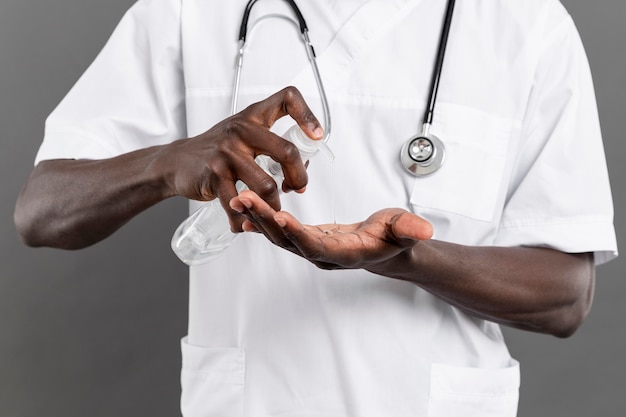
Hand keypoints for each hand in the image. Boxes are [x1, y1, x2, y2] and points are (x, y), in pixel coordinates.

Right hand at [161, 86, 322, 230]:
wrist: (177, 162)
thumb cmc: (218, 149)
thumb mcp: (243, 133)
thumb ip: (272, 143)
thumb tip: (303, 166)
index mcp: (253, 116)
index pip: (287, 99)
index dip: (307, 114)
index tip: (316, 136)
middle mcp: (241, 129)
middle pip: (286, 152)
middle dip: (299, 176)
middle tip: (298, 187)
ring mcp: (226, 152)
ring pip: (267, 186)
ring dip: (274, 204)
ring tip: (272, 208)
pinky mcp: (215, 175)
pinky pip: (242, 204)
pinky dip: (246, 219)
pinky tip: (246, 221)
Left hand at [229, 190, 433, 270]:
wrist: (386, 249)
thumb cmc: (394, 238)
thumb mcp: (405, 229)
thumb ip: (411, 229)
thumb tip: (425, 230)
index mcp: (345, 253)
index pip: (317, 246)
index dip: (299, 234)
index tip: (281, 217)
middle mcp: (323, 255)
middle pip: (289, 241)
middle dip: (266, 221)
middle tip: (244, 200)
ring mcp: (312, 249)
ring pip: (279, 236)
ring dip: (258, 218)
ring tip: (237, 199)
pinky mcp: (306, 240)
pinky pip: (280, 232)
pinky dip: (262, 221)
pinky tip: (244, 211)